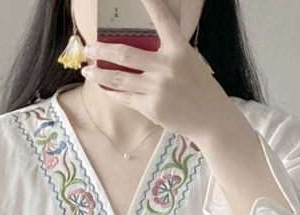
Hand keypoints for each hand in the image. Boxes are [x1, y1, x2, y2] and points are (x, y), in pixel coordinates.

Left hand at [80, 0, 235, 142]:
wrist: (211, 119)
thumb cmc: (199, 88)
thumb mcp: (188, 62)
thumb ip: (167, 53)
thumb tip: (137, 51)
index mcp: (179, 50)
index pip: (162, 19)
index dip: (150, 2)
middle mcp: (166, 67)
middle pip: (125, 54)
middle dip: (102, 51)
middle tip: (89, 49)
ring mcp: (157, 89)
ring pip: (119, 79)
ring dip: (99, 75)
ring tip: (88, 72)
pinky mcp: (151, 108)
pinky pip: (126, 98)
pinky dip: (113, 93)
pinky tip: (105, 88)